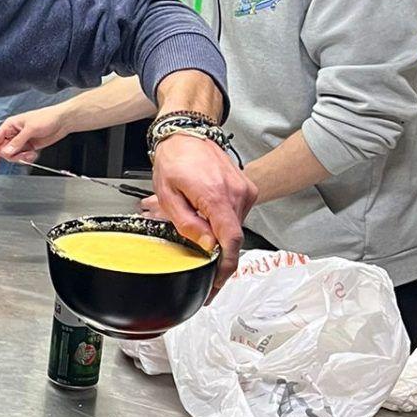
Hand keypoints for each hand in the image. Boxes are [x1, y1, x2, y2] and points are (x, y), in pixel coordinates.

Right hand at [0, 106, 69, 166]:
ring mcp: (21, 141)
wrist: (62, 121)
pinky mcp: (29, 147)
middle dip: (12, 155)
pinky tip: (34, 154)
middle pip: (3, 150)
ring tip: (31, 154)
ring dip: (21, 157)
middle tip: (22, 154)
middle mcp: (13, 134)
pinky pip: (22, 157)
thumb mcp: (31, 128)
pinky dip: (27, 158)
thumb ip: (18, 141)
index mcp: (10, 125)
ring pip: (13, 155)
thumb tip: (7, 152)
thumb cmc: (47, 117)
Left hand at [148, 136, 256, 286]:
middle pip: (232, 238)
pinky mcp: (247, 189)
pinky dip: (222, 221)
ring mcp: (245, 190)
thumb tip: (207, 247)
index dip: (225, 268)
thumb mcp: (168, 195)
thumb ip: (188, 225)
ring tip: (194, 220)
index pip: (230, 242)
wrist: (188, 132)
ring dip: (216, 233)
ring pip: (234, 228)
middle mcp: (237, 193)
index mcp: (217, 196)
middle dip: (215, 251)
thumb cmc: (175, 158)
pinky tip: (205, 212)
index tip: (216, 284)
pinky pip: (236, 215)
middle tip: (197, 256)